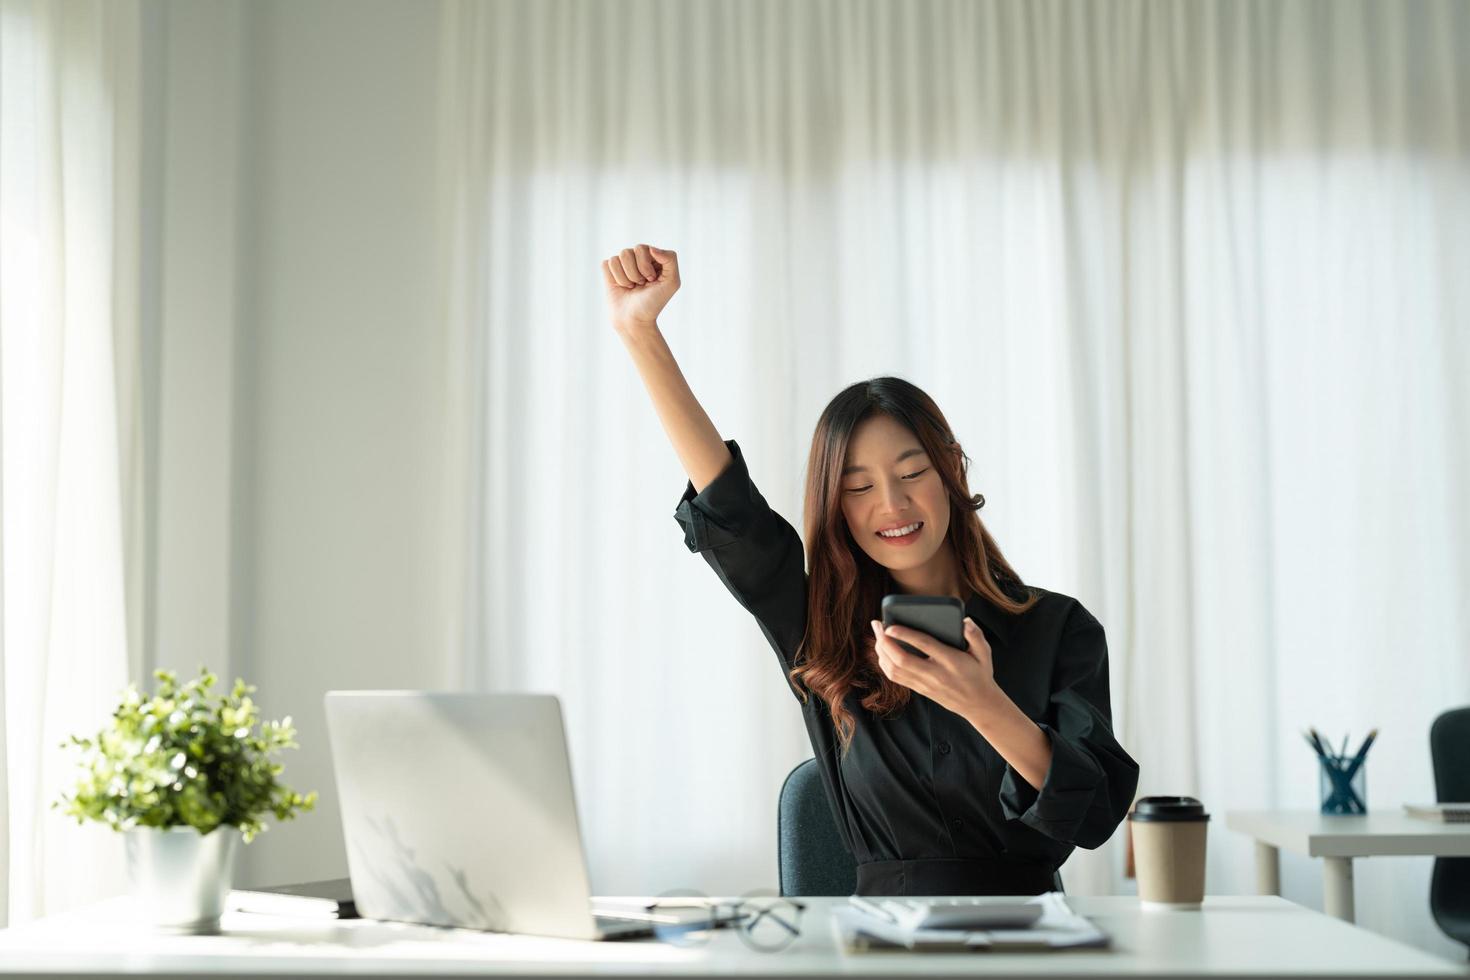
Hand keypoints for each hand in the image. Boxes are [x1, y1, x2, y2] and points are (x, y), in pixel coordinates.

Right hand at [601, 244, 679, 331]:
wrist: (634, 321)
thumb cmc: (654, 303)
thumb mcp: (672, 282)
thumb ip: (670, 259)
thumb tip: (651, 248)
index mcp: (653, 257)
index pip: (644, 248)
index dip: (645, 266)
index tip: (652, 280)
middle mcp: (638, 258)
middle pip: (629, 251)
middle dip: (635, 272)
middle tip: (641, 285)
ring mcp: (624, 264)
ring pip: (619, 257)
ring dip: (626, 277)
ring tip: (632, 287)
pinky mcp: (610, 271)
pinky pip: (607, 263)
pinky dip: (615, 278)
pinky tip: (621, 286)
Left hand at [869, 617, 998, 718]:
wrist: (978, 704)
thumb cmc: (980, 674)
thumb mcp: (984, 653)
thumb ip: (976, 635)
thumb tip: (965, 620)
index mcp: (951, 661)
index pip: (924, 646)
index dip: (905, 635)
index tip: (890, 626)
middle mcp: (935, 674)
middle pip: (902, 660)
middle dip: (884, 642)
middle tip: (877, 624)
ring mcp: (925, 683)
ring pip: (895, 670)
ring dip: (881, 652)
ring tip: (877, 635)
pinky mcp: (919, 689)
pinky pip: (896, 677)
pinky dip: (884, 663)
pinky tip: (882, 650)